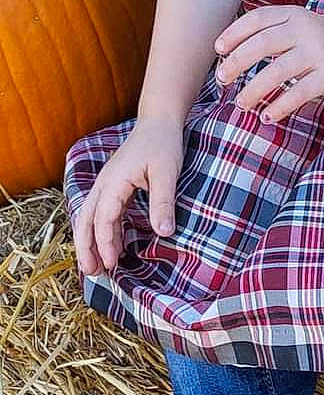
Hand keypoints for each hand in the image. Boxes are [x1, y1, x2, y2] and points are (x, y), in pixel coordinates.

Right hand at [73, 116, 182, 275]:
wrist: (159, 121)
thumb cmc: (163, 143)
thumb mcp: (167, 171)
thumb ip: (163, 201)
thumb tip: (164, 233)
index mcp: (114, 181)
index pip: (103, 218)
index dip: (105, 243)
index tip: (112, 264)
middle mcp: (103, 184)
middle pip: (86, 220)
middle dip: (86, 248)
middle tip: (92, 273)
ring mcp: (106, 185)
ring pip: (90, 218)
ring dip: (91, 242)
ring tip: (97, 267)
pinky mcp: (114, 186)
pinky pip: (102, 212)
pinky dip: (103, 231)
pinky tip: (112, 246)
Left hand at [215, 6, 323, 122]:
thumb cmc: (319, 39)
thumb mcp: (296, 25)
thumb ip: (269, 33)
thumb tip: (227, 57)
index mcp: (293, 15)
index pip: (257, 19)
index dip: (234, 33)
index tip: (218, 50)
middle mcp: (304, 30)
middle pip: (263, 43)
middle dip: (237, 62)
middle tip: (222, 79)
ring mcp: (318, 52)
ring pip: (278, 71)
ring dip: (254, 89)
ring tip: (241, 103)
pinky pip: (299, 92)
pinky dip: (279, 106)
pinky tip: (267, 115)